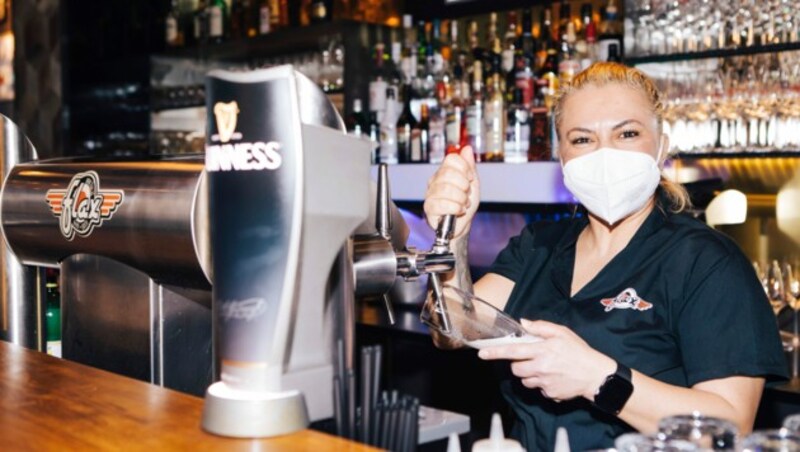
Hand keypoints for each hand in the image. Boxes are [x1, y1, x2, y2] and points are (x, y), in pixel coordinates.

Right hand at [423, 146, 479, 240]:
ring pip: (446, 189)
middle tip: (466, 193)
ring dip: (461, 198)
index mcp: (444, 172)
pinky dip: (455, 207)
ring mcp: (430, 194)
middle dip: (464, 185)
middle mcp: (435, 181)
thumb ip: (469, 166)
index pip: (451, 159)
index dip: (464, 167)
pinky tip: (459, 210)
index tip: (470, 178)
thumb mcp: (472, 183)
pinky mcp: (429, 208)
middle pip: (448, 173)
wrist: (462, 224)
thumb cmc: (465, 204)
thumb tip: (467, 149)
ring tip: (464, 203)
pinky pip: (441, 203)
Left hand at [477, 319, 615, 401]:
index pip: (513, 351)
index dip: (495, 352)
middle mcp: (540, 367)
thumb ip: (541, 327)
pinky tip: (554, 377)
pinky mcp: (549, 394)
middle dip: (518, 364)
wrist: (596, 375)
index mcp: (542, 350)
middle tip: (531, 358)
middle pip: (515, 369)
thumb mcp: (562, 333)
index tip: (482, 353)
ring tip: (546, 367)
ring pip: (525, 380)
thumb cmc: (579, 351)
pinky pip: (538, 389)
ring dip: (530, 374)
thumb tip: (523, 323)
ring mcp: (544, 383)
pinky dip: (542, 383)